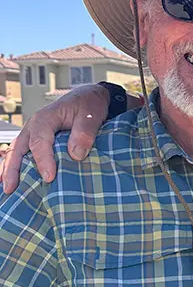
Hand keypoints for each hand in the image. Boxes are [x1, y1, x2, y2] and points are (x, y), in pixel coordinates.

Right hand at [0, 84, 140, 194]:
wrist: (88, 97)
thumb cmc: (88, 105)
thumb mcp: (91, 115)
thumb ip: (84, 132)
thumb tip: (76, 154)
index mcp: (46, 119)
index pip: (40, 142)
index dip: (43, 160)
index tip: (49, 178)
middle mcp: (34, 126)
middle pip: (18, 148)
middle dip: (13, 169)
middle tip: (12, 188)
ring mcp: (32, 134)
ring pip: (15, 152)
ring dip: (9, 170)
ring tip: (8, 189)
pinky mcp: (35, 140)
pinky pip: (20, 153)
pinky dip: (13, 166)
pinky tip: (11, 182)